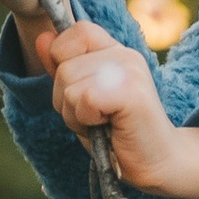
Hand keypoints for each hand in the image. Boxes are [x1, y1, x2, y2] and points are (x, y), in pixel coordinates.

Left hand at [47, 33, 198, 198]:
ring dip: (76, 115)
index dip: (63, 61)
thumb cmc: (117, 135)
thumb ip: (63, 67)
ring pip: (70, 85)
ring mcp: (129, 71)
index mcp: (115, 51)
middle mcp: (124, 55)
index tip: (83, 92)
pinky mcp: (131, 92)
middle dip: (66, 100)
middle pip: (64, 67)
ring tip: (102, 124)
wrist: (157, 164)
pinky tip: (108, 127)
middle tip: (95, 118)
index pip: (75, 33)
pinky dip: (87, 120)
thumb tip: (42, 38)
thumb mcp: (81, 99)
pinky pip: (85, 99)